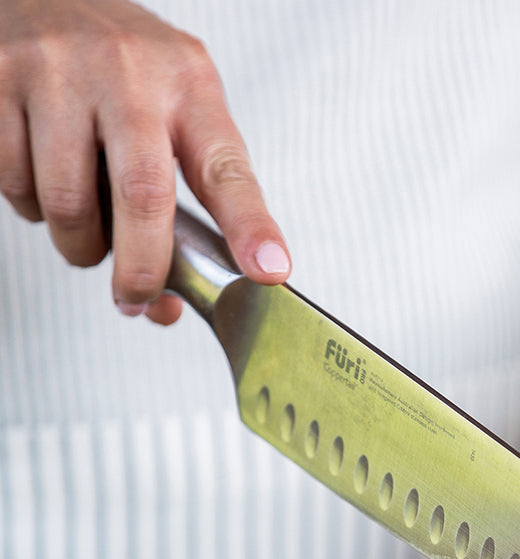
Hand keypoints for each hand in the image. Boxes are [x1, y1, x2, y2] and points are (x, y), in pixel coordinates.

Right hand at [0, 0, 289, 323]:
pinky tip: (44, 184)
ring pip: (69, 204)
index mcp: (188, 83)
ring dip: (79, 244)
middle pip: (144, 197)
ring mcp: (59, 71)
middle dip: (142, 268)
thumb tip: (169, 304)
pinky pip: (14, 183)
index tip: (268, 272)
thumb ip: (188, 198)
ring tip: (87, 233)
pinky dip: (31, 208)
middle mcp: (128, 71)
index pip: (226, 167)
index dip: (250, 228)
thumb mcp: (176, 107)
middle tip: (137, 296)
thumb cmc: (121, 69)